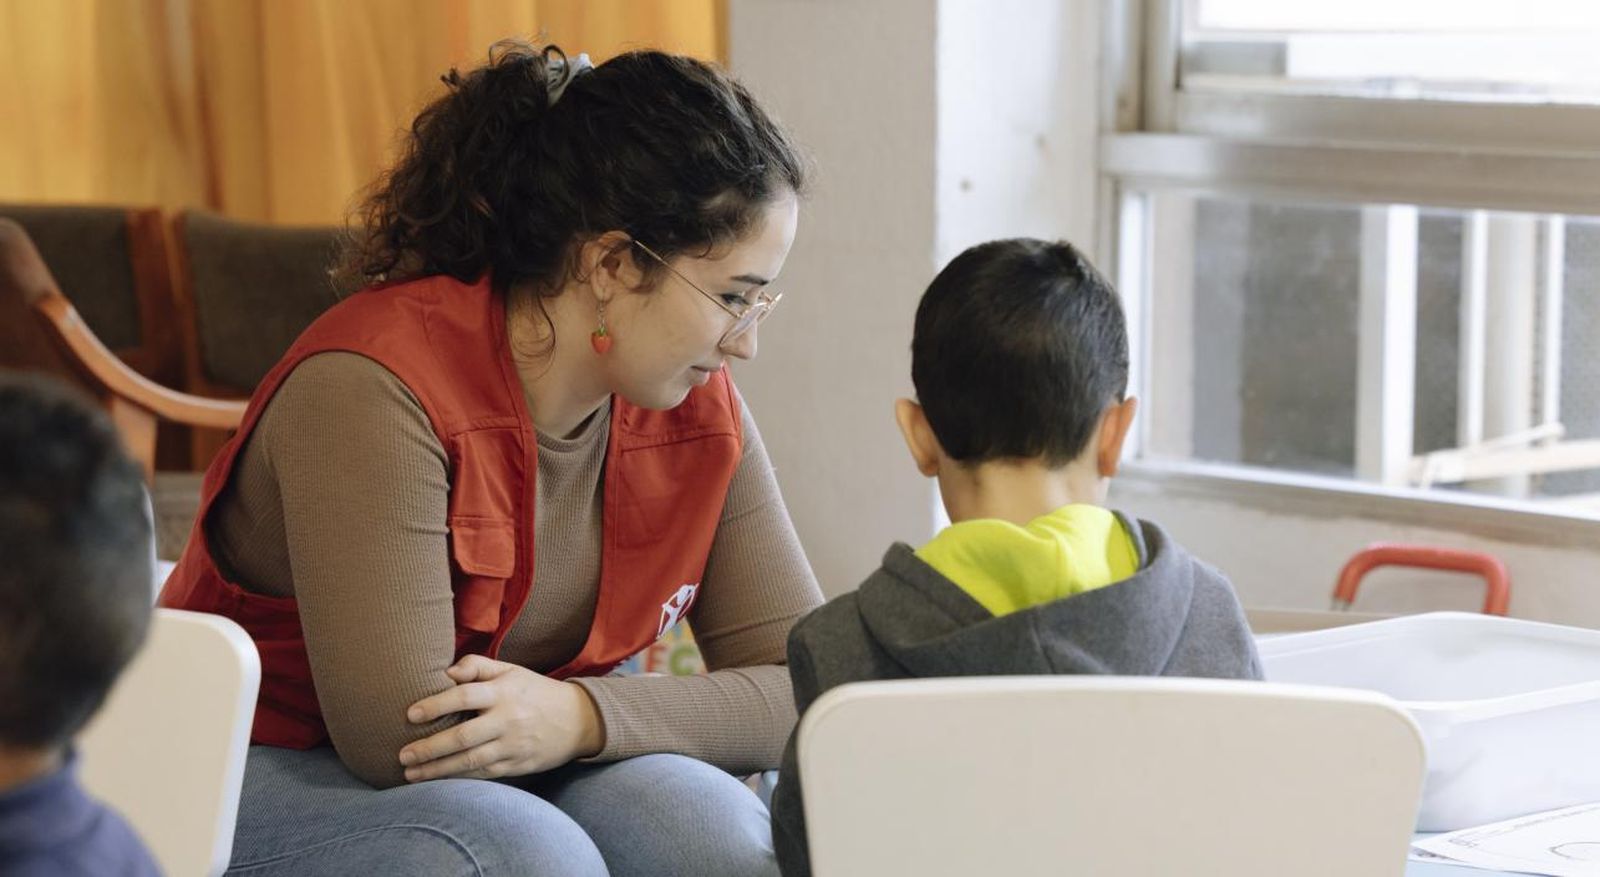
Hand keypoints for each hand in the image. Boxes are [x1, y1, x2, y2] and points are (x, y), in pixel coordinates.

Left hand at [398, 655, 604, 781]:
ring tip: (410, 774)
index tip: (410, 715)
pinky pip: (482, 774)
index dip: (435, 705)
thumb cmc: (535, 692)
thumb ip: (477, 665)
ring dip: (437, 770)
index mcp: (504, 692)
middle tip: (402, 755)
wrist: (578, 720)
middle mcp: (508, 719)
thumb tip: (446, 672)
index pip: (465, 696)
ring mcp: (513, 746)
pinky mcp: (517, 766)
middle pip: (463, 736)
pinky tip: (437, 781)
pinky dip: (458, 779)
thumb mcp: (512, 670)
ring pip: (470, 761)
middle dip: (429, 748)